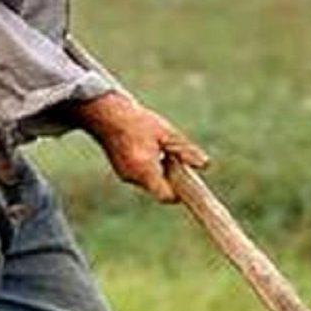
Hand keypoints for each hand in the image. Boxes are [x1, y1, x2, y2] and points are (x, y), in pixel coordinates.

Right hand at [73, 92, 210, 202]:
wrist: (104, 115)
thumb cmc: (137, 122)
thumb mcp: (166, 133)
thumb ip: (185, 151)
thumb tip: (205, 165)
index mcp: (146, 170)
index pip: (166, 196)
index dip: (178, 193)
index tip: (185, 183)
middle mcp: (134, 178)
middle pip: (159, 188)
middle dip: (169, 178)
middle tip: (174, 158)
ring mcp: (125, 176)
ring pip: (149, 182)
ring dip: (158, 171)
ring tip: (158, 149)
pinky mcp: (120, 171)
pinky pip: (140, 176)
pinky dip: (147, 168)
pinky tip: (146, 148)